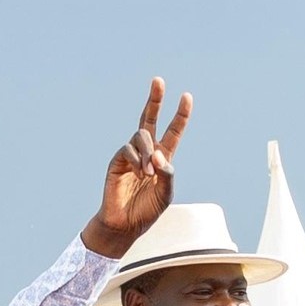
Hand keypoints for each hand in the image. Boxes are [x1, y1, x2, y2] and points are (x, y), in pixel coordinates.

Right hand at [82, 77, 191, 259]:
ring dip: (147, 152)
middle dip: (155, 100)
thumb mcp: (165, 194)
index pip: (173, 132)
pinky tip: (138, 174)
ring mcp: (131, 154)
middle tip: (158, 81)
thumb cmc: (146, 211)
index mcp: (162, 158)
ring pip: (141, 135)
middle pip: (150, 119)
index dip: (180, 115)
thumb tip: (159, 155)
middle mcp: (146, 152)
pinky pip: (128, 149)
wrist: (125, 224)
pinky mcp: (117, 160)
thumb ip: (167, 174)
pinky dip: (136, 160)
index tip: (187, 96)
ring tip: (148, 173)